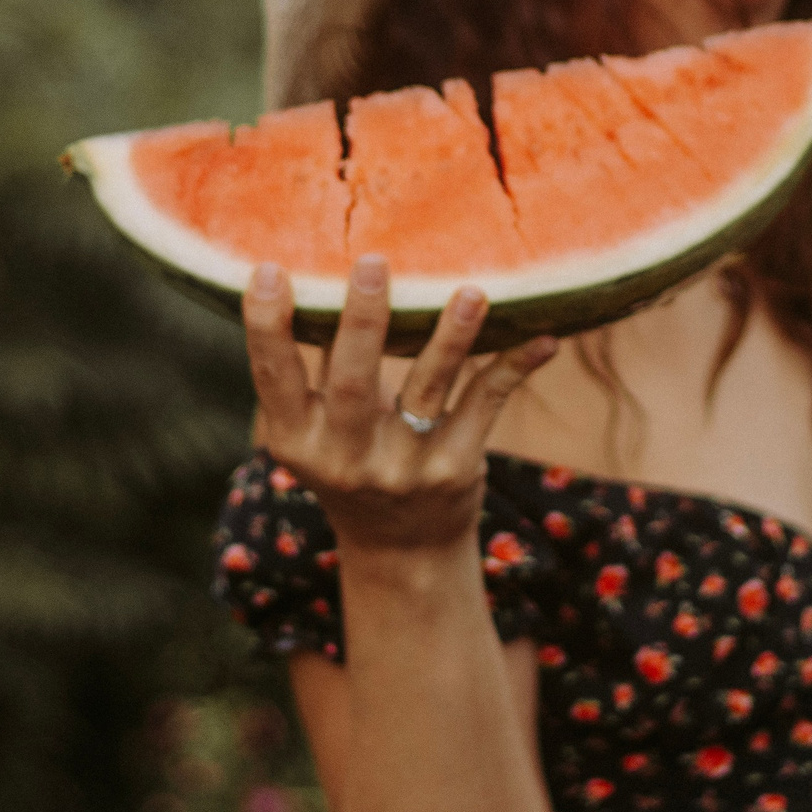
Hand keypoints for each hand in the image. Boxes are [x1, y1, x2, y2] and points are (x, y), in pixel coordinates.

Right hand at [243, 254, 556, 556]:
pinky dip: (514, 367)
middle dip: (363, 322)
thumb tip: (328, 271)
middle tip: (373, 261)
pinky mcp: (456, 468)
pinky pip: (485, 403)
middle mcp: (347, 457)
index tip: (267, 270)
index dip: (265, 326)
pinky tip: (545, 339)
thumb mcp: (317, 430)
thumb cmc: (352, 460)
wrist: (402, 550)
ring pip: (428, 390)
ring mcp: (405, 466)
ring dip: (450, 339)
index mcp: (297, 439)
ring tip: (472, 293)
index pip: (272, 378)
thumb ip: (319, 368)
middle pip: (353, 383)